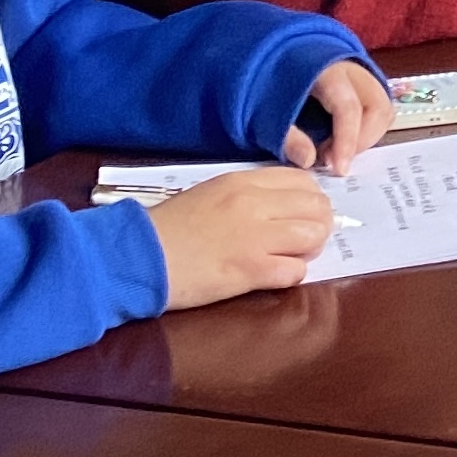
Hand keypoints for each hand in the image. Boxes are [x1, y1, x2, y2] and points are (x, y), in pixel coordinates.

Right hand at [149, 165, 341, 310]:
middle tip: (304, 240)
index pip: (304, 182)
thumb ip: (249, 195)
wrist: (138, 256)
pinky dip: (292, 274)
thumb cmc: (169, 227)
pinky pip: (296, 271)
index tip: (303, 214)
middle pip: (317, 208)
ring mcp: (255, 237)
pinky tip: (274, 275)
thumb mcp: (211, 194)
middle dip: (318, 225)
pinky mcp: (250, 271)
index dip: (311, 200)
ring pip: (314, 236)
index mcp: (244, 182)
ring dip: (310, 249)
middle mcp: (255, 204)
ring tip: (292, 256)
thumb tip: (285, 206)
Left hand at [277, 58, 392, 174]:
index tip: (339, 170)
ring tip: (339, 152)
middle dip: (361, 140)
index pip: (349, 107)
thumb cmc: (270, 85)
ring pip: (383, 110)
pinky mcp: (366, 86)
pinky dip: (369, 131)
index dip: (347, 141)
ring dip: (368, 138)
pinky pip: (381, 111)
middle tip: (335, 160)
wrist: (274, 59)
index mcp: (328, 71)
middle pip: (377, 107)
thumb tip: (309, 161)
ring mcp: (364, 76)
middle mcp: (353, 71)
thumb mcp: (267, 111)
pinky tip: (345, 143)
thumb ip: (287, 136)